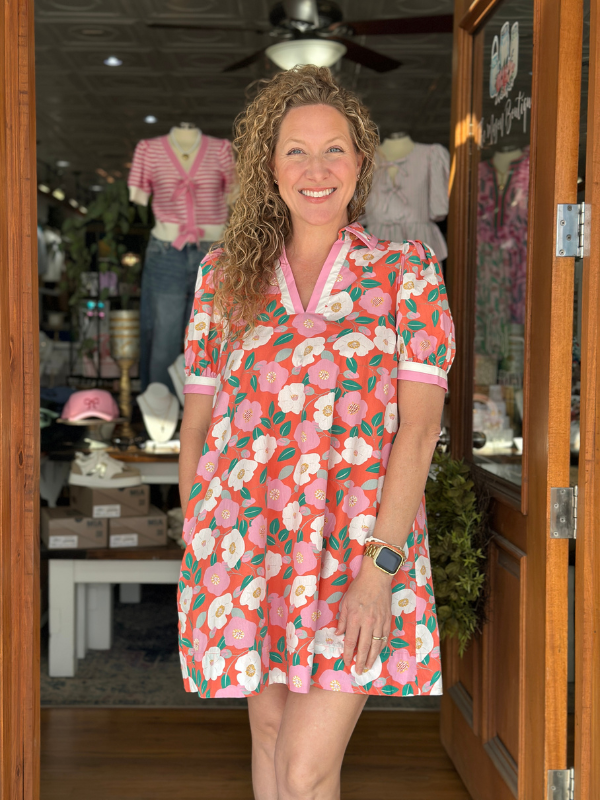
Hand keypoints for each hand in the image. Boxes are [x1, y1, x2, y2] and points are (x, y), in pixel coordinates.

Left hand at [335, 557, 392, 675]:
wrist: (377, 578)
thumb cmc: (358, 588)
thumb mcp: (345, 602)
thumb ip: (342, 620)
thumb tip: (339, 634)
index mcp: (355, 618)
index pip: (350, 642)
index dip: (348, 654)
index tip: (347, 662)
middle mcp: (368, 623)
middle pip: (364, 647)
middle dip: (361, 661)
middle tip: (358, 671)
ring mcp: (379, 622)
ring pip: (376, 645)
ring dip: (372, 658)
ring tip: (368, 666)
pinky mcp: (387, 620)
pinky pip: (384, 637)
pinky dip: (381, 647)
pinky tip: (378, 652)